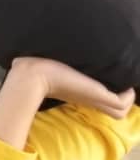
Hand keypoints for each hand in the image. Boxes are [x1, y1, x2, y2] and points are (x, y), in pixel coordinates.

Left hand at [14, 57, 135, 118]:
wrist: (32, 75)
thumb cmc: (32, 67)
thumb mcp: (45, 64)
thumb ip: (46, 59)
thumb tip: (31, 49)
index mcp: (76, 92)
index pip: (97, 100)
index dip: (105, 94)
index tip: (107, 81)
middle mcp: (86, 97)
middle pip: (112, 109)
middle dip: (119, 97)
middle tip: (122, 84)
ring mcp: (92, 98)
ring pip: (119, 110)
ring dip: (126, 97)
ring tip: (126, 83)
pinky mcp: (98, 95)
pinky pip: (121, 104)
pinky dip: (128, 96)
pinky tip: (126, 85)